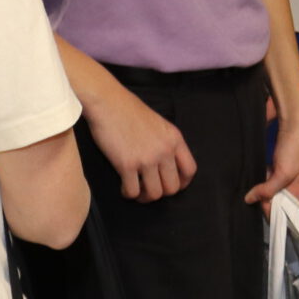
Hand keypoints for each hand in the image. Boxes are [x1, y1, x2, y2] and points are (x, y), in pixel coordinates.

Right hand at [87, 81, 194, 201]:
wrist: (107, 102)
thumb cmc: (128, 110)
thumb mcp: (158, 123)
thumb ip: (166, 142)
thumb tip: (166, 164)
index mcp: (174, 139)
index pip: (190, 170)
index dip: (182, 183)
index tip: (171, 185)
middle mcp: (164, 150)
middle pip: (172, 187)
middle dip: (161, 192)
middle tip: (150, 189)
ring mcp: (147, 158)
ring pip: (154, 194)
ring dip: (145, 197)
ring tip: (137, 191)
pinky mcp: (127, 164)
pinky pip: (132, 191)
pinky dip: (128, 193)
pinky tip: (124, 186)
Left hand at [245, 98, 298, 208]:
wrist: (296, 123)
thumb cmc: (295, 149)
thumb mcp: (283, 174)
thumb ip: (268, 190)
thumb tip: (249, 199)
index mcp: (298, 194)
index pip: (279, 212)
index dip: (265, 207)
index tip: (255, 199)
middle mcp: (292, 189)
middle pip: (272, 201)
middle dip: (261, 196)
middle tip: (254, 187)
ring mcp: (284, 178)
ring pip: (267, 190)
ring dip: (259, 186)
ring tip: (257, 177)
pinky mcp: (277, 168)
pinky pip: (266, 179)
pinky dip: (260, 176)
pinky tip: (257, 170)